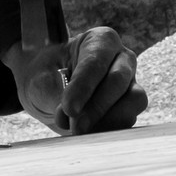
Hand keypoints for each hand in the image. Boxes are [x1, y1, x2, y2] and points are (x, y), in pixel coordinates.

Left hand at [3, 27, 147, 135]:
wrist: (53, 88)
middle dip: (97, 106)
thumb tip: (70, 116)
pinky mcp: (131, 106)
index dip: (84, 85)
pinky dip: (110, 130)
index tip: (69, 108)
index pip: (96, 61)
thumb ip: (54, 93)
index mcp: (100, 40)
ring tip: (82, 133)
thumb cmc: (48, 75)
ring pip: (134, 100)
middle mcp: (122, 58)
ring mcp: (130, 82)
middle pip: (118, 80)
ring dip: (109, 120)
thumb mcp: (42, 77)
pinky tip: (90, 135)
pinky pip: (130, 118)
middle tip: (77, 127)